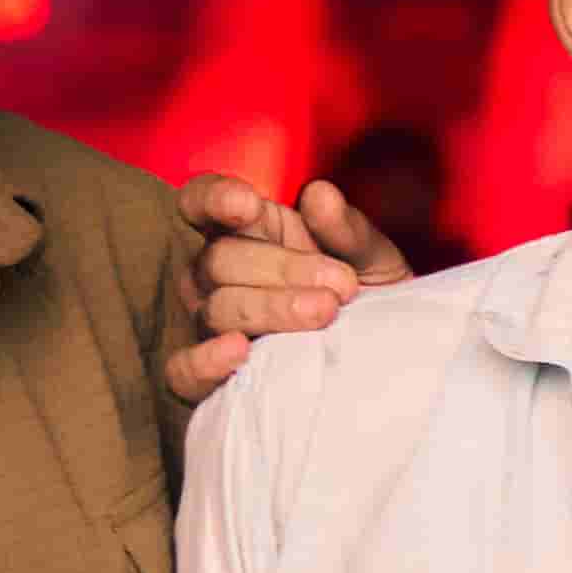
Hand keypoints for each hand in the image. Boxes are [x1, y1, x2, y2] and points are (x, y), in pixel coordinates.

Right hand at [162, 170, 412, 399]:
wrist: (387, 358)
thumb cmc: (367, 296)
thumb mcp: (372, 257)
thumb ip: (347, 228)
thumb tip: (320, 196)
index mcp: (248, 229)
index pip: (201, 203)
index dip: (213, 198)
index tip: (248, 204)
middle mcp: (218, 274)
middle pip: (218, 261)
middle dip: (282, 269)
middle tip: (341, 286)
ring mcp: (212, 323)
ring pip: (215, 310)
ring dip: (270, 310)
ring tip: (325, 313)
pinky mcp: (213, 376)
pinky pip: (184, 372)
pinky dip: (204, 363)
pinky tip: (240, 351)